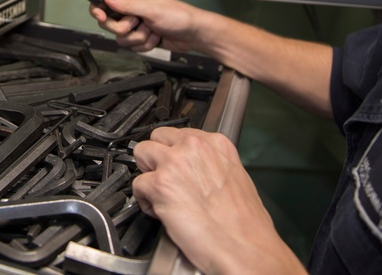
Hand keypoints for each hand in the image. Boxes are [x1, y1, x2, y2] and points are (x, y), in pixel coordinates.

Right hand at [89, 0, 198, 52]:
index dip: (99, 9)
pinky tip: (156, 38)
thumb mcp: (152, 9)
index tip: (102, 17)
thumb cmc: (179, 16)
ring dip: (138, 38)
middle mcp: (131, 9)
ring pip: (121, 37)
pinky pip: (132, 46)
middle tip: (137, 23)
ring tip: (152, 31)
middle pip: (110, 22)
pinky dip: (145, 45)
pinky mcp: (141, 37)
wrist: (194, 35)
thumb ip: (127, 5)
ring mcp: (136, 24)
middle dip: (124, 28)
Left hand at [132, 128, 304, 274]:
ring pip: (141, 153)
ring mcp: (174, 163)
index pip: (180, 134)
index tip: (176, 166)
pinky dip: (145, 201)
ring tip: (161, 195)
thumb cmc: (244, 223)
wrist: (243, 247)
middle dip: (157, 158)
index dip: (175, 153)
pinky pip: (137, 185)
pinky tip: (161, 212)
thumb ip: (212, 164)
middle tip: (166, 180)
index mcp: (216, 143)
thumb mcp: (236, 177)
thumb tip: (196, 167)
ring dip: (147, 174)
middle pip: (157, 138)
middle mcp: (194, 147)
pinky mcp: (160, 184)